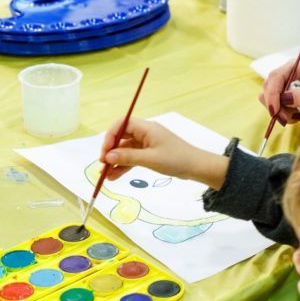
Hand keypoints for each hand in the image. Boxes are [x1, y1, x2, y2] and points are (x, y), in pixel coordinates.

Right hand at [100, 118, 227, 188]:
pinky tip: (114, 176)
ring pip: (125, 149)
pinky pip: (132, 157)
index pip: (121, 124)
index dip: (110, 136)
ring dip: (115, 161)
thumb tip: (107, 156)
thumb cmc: (176, 159)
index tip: (104, 152)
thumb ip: (128, 157)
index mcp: (146, 128)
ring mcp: (147, 143)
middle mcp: (145, 133)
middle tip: (103, 165)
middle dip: (110, 150)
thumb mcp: (150, 159)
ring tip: (106, 175)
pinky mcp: (149, 153)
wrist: (196, 167)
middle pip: (121, 137)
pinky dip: (124, 165)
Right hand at [258, 58, 299, 127]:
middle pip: (269, 86)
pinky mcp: (282, 95)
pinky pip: (272, 105)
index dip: (273, 93)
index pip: (277, 76)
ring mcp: (285, 83)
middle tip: (285, 119)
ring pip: (267, 96)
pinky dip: (280, 113)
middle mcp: (290, 71)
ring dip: (278, 110)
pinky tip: (294, 116)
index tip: (275, 110)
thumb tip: (286, 97)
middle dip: (275, 104)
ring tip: (296, 116)